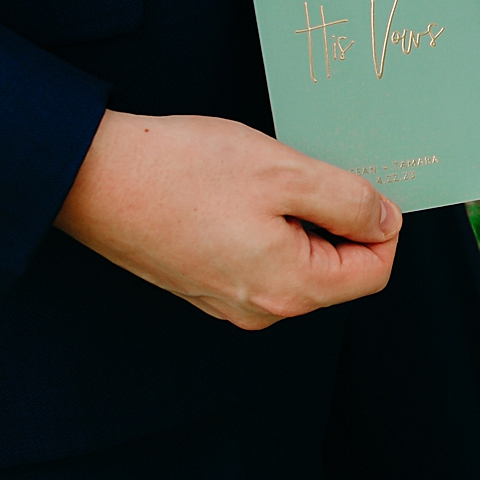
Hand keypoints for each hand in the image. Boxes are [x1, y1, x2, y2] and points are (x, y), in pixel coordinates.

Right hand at [54, 111, 401, 328]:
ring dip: (298, 216)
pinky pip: (262, 257)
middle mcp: (262, 309)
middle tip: (303, 170)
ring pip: (298, 260)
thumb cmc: (182, 171)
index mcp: (290, 290)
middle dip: (336, 218)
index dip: (381, 224)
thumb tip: (385, 221)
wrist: (93, 176)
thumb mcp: (286, 172)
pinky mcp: (206, 282)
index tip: (359, 184)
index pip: (374, 272)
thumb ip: (349, 201)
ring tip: (262, 177)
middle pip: (338, 270)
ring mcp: (230, 300)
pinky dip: (266, 223)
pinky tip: (237, 189)